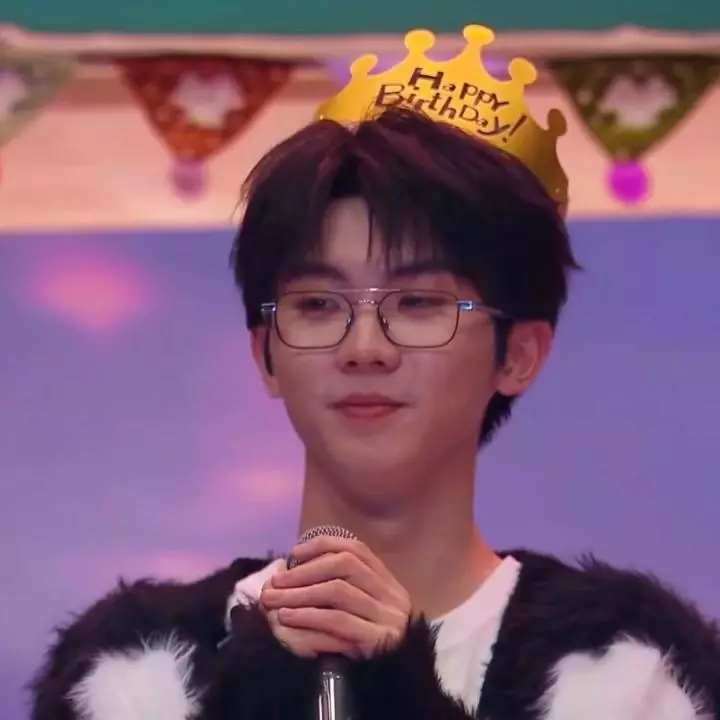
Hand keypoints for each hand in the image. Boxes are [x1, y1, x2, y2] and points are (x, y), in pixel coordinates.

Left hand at [260, 535, 410, 659]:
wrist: (392, 683)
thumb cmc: (364, 646)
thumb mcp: (355, 613)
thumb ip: (334, 589)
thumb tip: (289, 567)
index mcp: (388, 583)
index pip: (357, 549)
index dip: (324, 546)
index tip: (294, 553)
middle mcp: (393, 596)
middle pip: (346, 565)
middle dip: (306, 570)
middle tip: (275, 582)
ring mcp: (389, 617)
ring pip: (339, 591)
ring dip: (301, 592)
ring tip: (274, 599)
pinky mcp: (379, 640)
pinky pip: (337, 621)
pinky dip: (309, 616)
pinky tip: (288, 617)